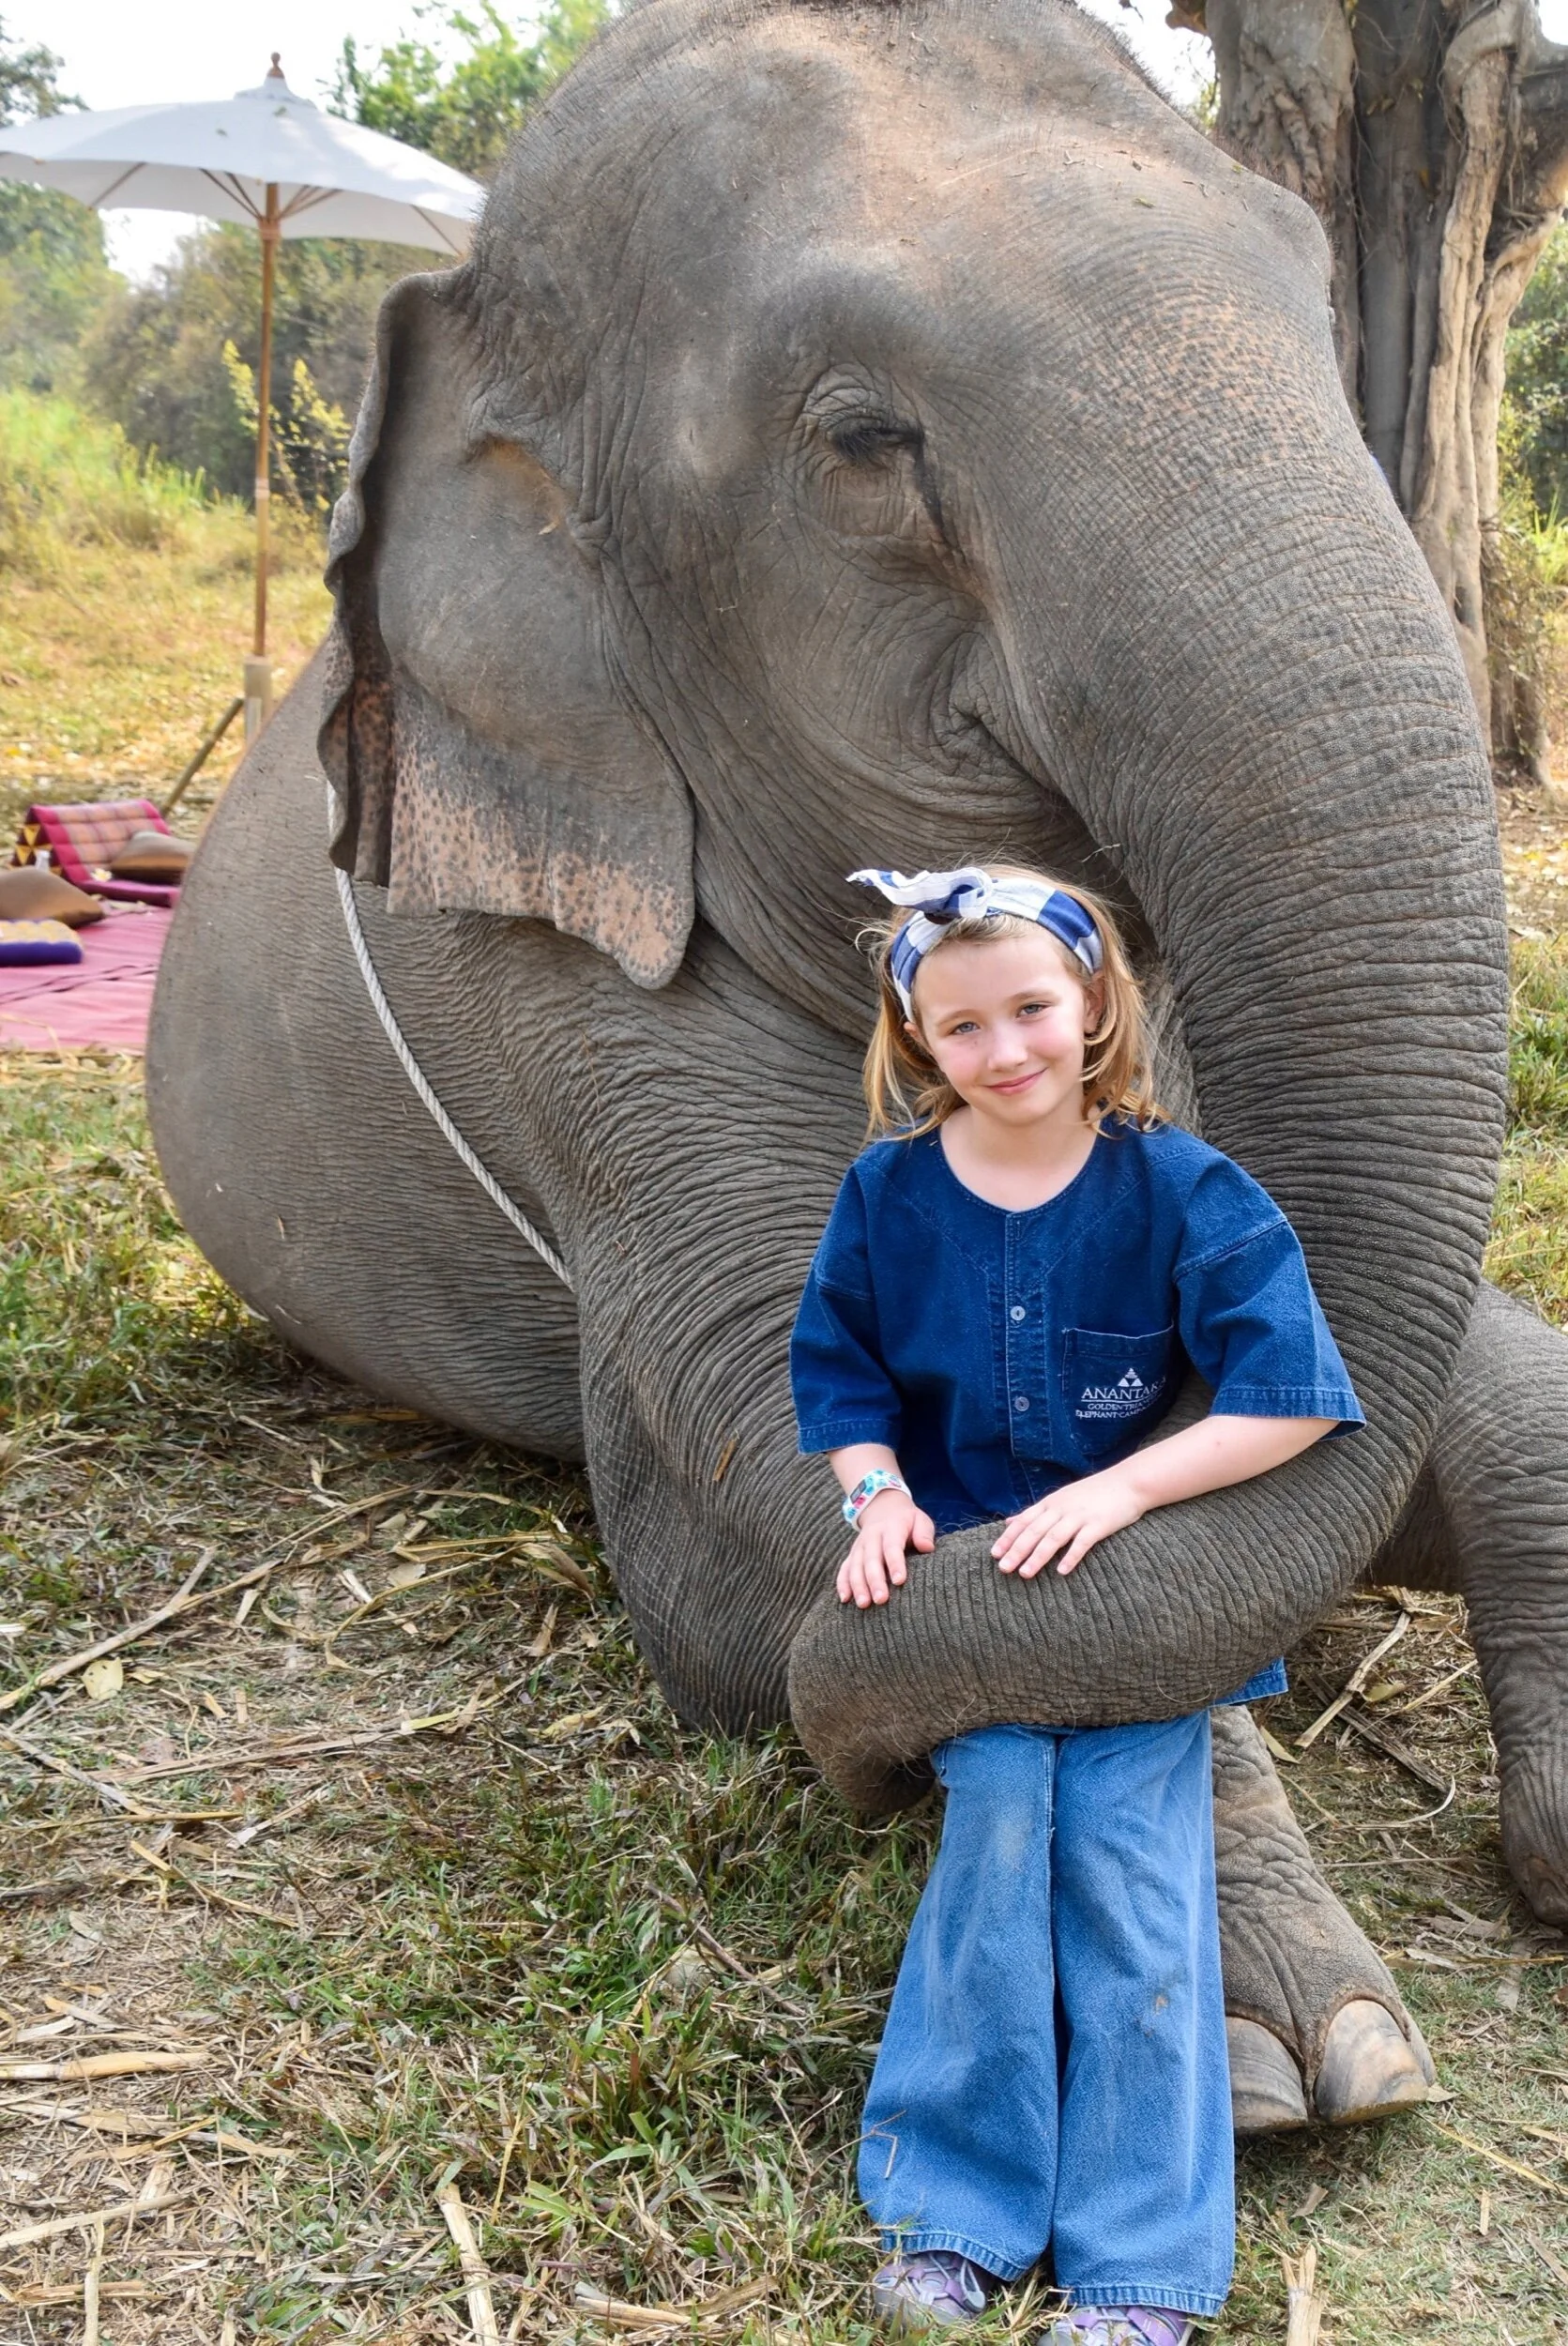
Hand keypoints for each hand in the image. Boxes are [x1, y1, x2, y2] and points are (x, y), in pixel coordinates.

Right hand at [837, 1488, 935, 1608]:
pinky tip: (844, 1599)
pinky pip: (844, 1568)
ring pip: (856, 1566)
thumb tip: (927, 1548)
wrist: (883, 1508)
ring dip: (858, 1585)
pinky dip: (842, 1583)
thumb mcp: (920, 1520)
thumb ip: (924, 1533)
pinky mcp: (852, 1554)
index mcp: (891, 1527)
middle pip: (871, 1559)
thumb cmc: (908, 1521)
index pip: (892, 1546)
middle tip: (881, 1600)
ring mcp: (859, 1545)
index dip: (895, 1563)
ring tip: (864, 1604)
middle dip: (875, 1580)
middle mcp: (872, 1536)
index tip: (899, 1580)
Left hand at [991, 1466, 1146, 1578]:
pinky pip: (1082, 1542)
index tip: (994, 1554)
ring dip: (1037, 1556)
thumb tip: (1008, 1521)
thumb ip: (1035, 1512)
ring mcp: (1080, 1516)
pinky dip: (1071, 1556)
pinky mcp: (1099, 1524)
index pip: (1023, 1521)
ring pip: (1053, 1538)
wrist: (1128, 1482)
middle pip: (1034, 1531)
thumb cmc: (1093, 1493)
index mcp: (1050, 1503)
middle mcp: (1061, 1508)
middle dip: (1016, 1550)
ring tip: (1025, 1573)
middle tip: (1003, 1569)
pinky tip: (1062, 1571)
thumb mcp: (1060, 1498)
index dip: (1008, 1537)